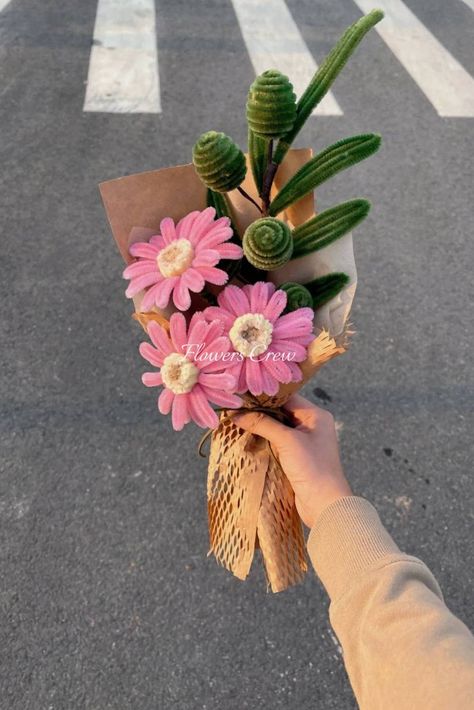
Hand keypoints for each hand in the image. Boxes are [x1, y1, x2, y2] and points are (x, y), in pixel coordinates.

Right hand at [233, 394, 351, 527]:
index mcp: (316, 415)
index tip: (242, 394)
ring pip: (277, 427)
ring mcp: (304, 442)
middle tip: (235, 407)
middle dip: (259, 411)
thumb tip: (236, 414)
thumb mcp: (287, 441)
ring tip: (236, 420)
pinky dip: (263, 440)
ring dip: (260, 426)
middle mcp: (312, 425)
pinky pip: (276, 442)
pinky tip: (246, 437)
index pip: (287, 397)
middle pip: (281, 411)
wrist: (325, 505)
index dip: (265, 395)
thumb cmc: (312, 468)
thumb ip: (262, 424)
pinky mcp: (296, 457)